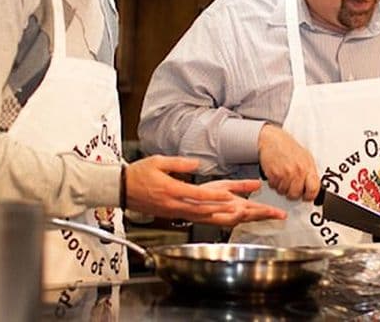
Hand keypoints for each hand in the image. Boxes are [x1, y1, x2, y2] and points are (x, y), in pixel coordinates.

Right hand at [125, 156, 285, 224]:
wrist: (122, 189)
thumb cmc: (138, 175)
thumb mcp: (158, 162)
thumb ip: (179, 163)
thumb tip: (196, 163)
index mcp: (173, 191)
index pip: (199, 196)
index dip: (216, 198)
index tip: (232, 198)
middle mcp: (179, 205)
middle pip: (211, 211)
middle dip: (238, 212)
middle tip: (257, 212)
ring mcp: (179, 211)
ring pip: (210, 218)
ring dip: (234, 217)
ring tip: (255, 215)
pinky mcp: (179, 214)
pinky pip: (203, 218)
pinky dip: (220, 218)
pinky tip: (234, 217)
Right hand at [257, 124, 320, 200]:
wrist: (273, 139)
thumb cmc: (288, 147)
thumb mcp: (305, 157)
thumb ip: (309, 172)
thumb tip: (314, 187)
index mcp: (308, 167)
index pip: (314, 189)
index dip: (310, 196)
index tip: (306, 196)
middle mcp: (298, 171)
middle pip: (296, 194)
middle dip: (292, 193)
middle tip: (291, 186)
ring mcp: (285, 173)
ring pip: (283, 192)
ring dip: (282, 188)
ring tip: (283, 177)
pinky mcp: (274, 174)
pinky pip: (274, 187)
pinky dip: (274, 183)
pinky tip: (276, 175)